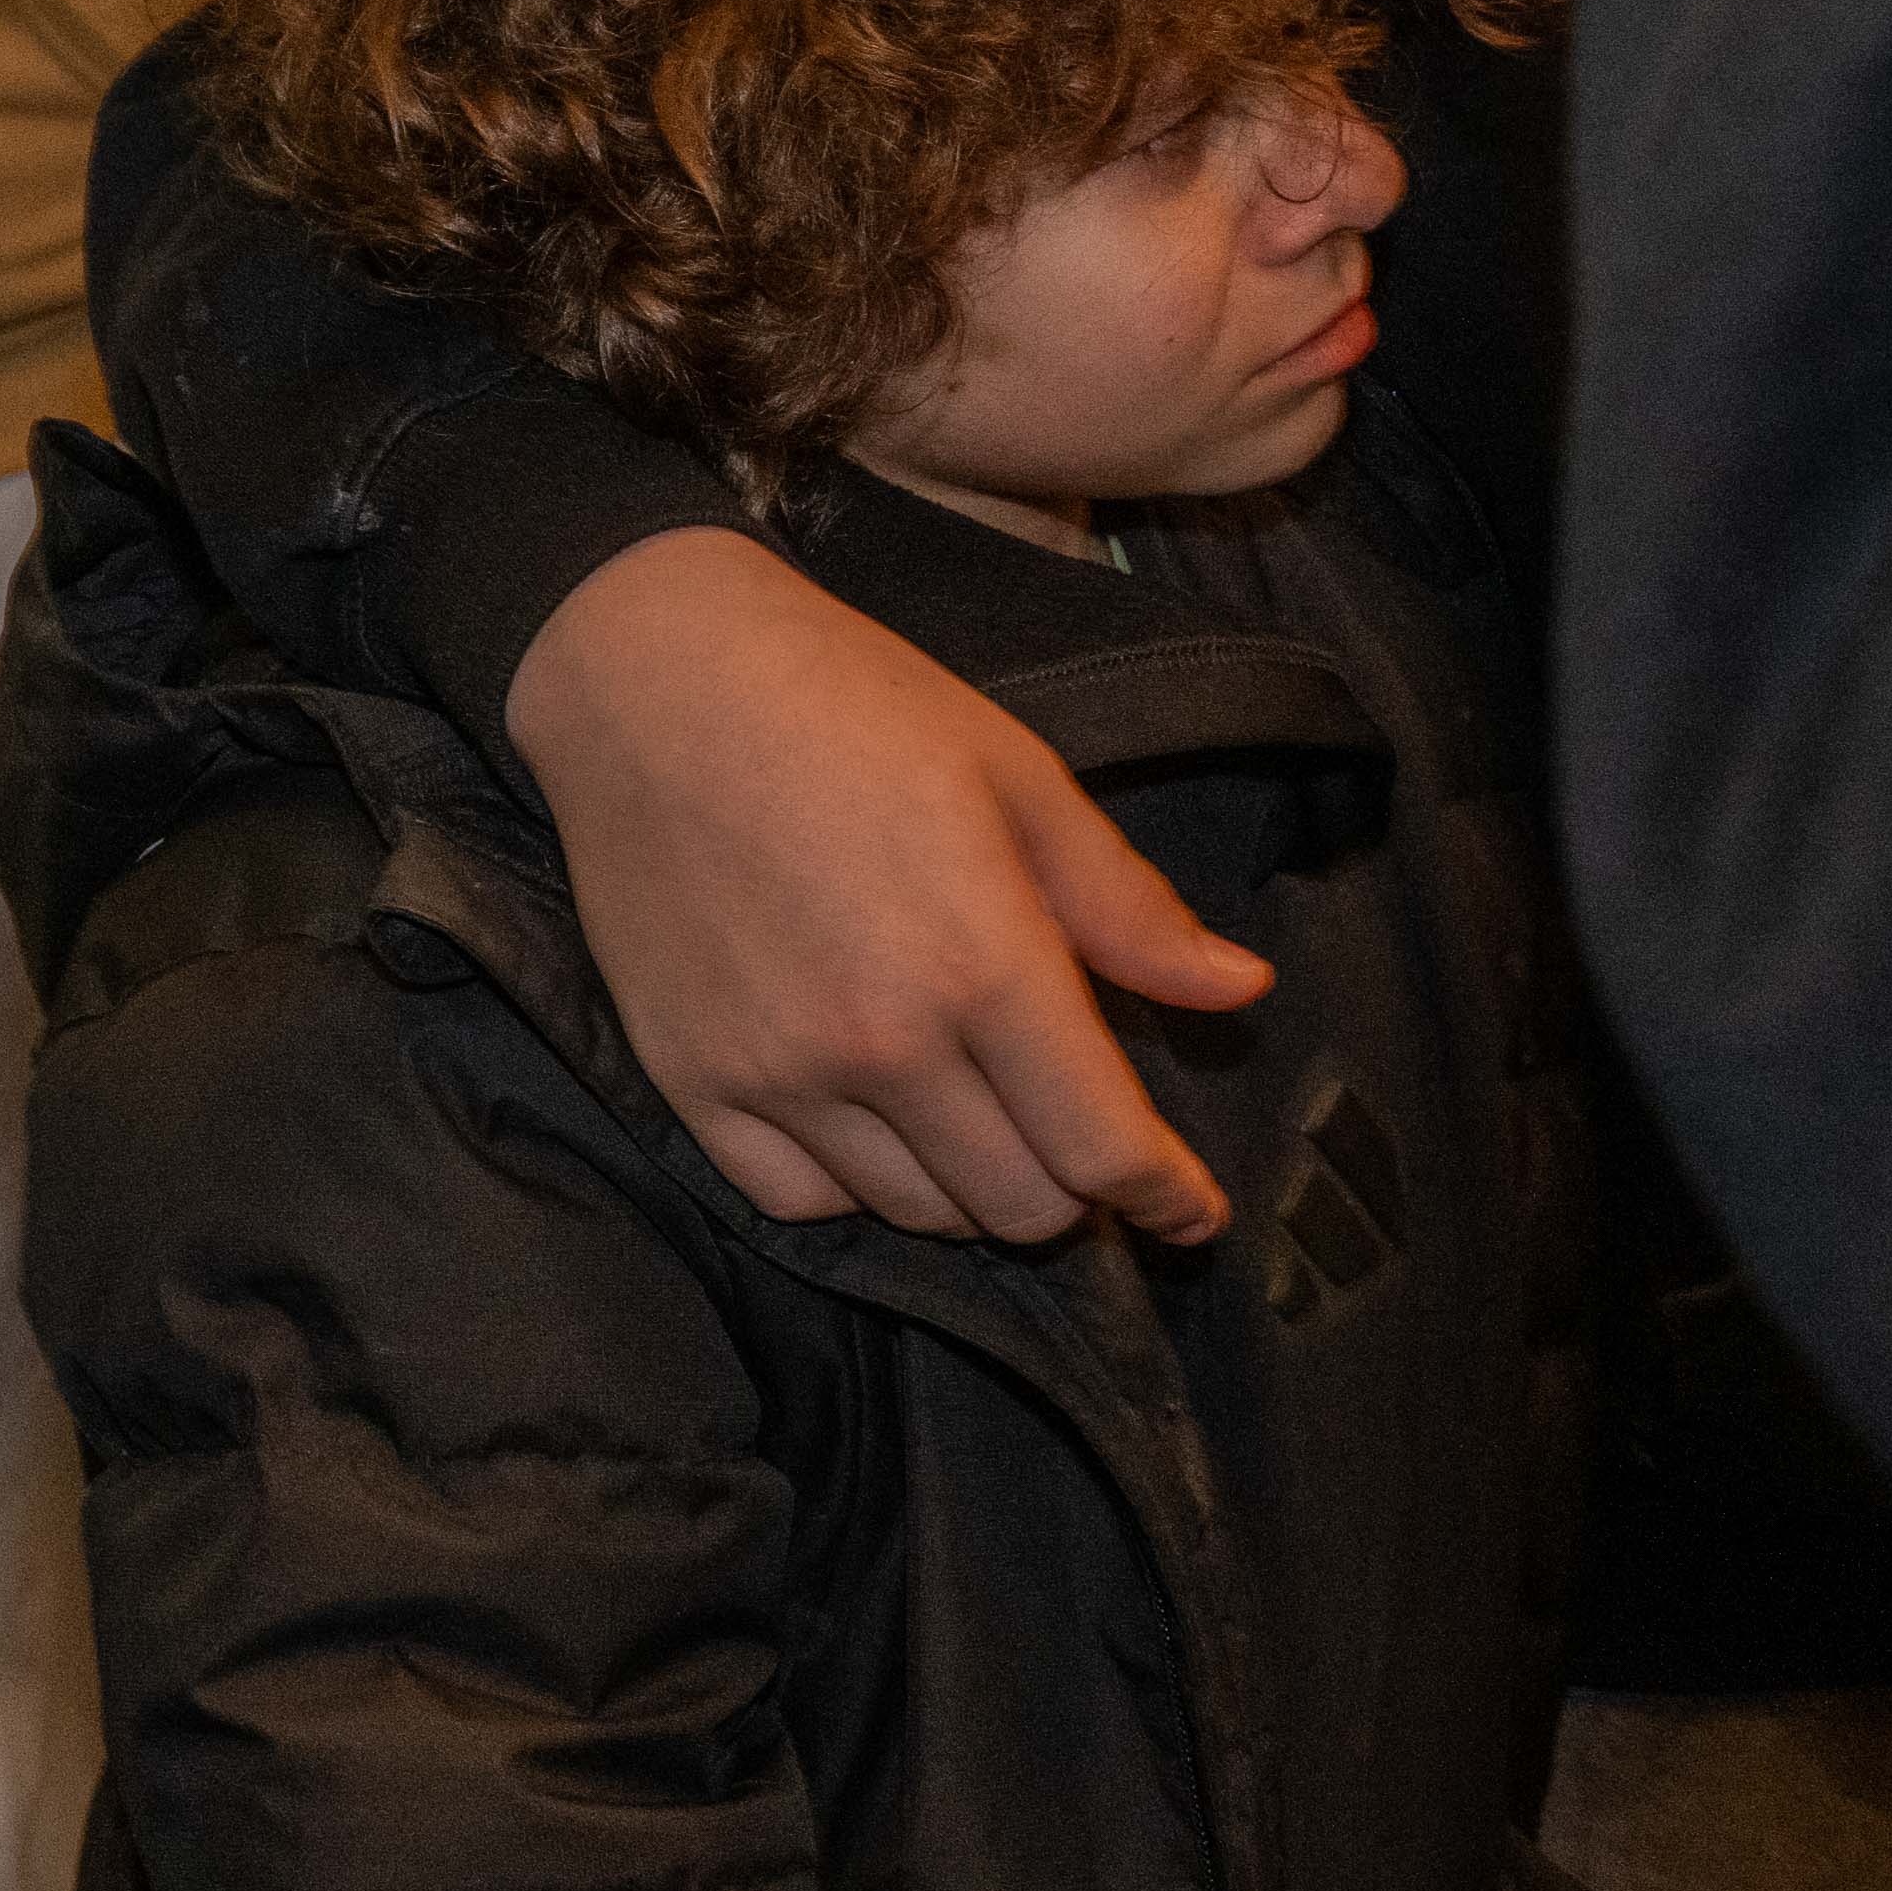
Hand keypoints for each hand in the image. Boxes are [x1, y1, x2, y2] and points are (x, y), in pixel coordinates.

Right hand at [509, 529, 1255, 1243]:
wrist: (652, 677)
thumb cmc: (852, 708)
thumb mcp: (1019, 778)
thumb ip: (1127, 905)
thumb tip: (1238, 988)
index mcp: (983, 960)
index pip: (1102, 1146)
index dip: (1167, 1197)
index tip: (1191, 1210)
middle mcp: (881, 1040)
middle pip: (1019, 1206)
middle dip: (1076, 1193)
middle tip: (1074, 1142)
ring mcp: (776, 1069)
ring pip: (915, 1213)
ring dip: (969, 1192)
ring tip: (977, 1129)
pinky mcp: (690, 1078)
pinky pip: (798, 1200)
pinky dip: (855, 1188)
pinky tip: (873, 1130)